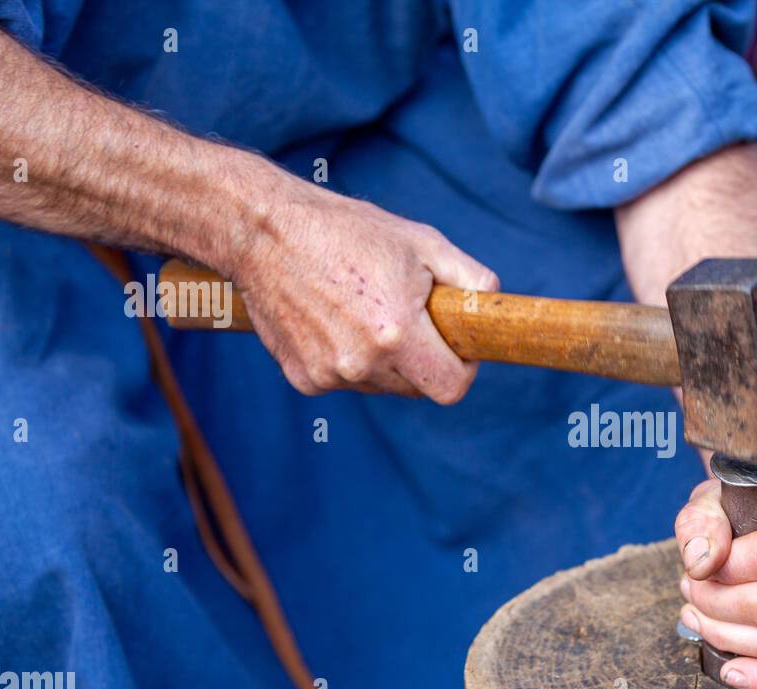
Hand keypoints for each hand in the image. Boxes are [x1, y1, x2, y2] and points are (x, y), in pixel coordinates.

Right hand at [228, 170, 498, 400]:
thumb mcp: (422, 242)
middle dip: (425, 359)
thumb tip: (493, 306)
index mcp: (397, 333)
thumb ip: (470, 278)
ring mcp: (328, 374)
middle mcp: (361, 363)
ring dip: (386, 359)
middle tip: (409, 316)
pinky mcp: (302, 378)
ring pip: (382, 385)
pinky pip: (346, 380)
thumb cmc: (346, 231)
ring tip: (364, 310)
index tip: (457, 346)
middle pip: (418, 388)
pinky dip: (349, 358)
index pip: (451, 388)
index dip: (462, 368)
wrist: (262, 231)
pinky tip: (334, 319)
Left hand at [674, 480, 756, 688]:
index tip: (699, 567)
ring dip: (724, 636)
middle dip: (713, 605)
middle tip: (692, 591)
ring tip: (699, 614)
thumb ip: (701, 524)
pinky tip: (730, 670)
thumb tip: (701, 564)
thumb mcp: (714, 501)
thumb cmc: (744, 513)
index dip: (723, 570)